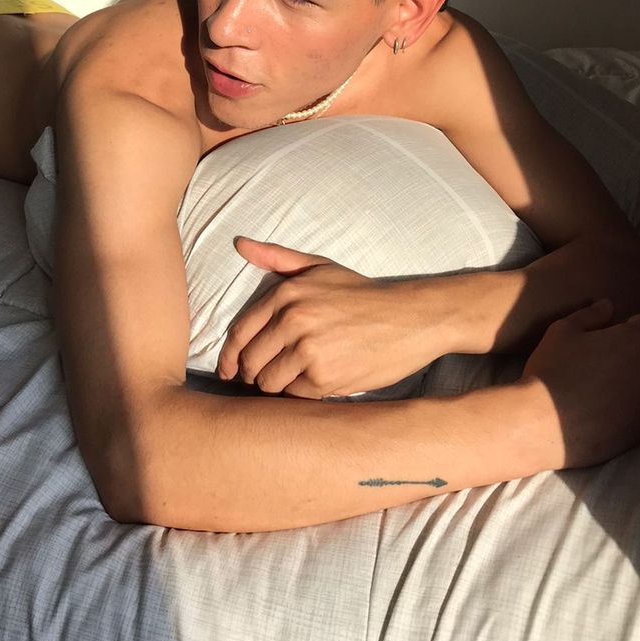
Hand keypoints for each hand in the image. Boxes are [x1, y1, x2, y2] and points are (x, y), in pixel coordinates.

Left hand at [216, 237, 432, 398]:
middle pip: (251, 362)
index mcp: (286, 294)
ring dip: (276, 386)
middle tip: (264, 377)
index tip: (229, 370)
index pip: (240, 333)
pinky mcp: (325, 378)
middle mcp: (293, 321)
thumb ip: (277, 258)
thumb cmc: (362, 293)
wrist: (410, 318)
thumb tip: (240, 244)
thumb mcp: (320, 267)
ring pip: (269, 383)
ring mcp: (309, 351)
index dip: (230, 357)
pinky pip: (295, 396)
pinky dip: (300, 394)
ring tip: (291, 381)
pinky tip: (313, 384)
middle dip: (254, 374)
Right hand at [520, 298, 639, 469]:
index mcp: (635, 339)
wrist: (545, 423)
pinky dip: (635, 407)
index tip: (610, 337)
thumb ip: (590, 314)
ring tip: (607, 388)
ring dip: (639, 380)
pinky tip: (609, 409)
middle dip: (638, 353)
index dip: (628, 327)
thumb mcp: (562, 331)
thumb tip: (609, 305)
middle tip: (607, 362)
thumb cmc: (552, 370)